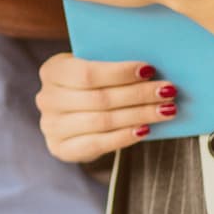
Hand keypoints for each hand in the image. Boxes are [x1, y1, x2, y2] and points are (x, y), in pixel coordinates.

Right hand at [35, 53, 179, 161]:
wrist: (73, 114)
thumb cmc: (90, 84)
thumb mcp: (92, 66)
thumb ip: (112, 64)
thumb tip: (150, 69)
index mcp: (52, 70)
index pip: (87, 73)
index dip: (120, 73)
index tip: (150, 70)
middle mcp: (46, 99)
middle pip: (98, 99)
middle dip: (138, 95)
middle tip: (167, 91)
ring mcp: (50, 126)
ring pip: (102, 121)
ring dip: (139, 115)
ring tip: (166, 110)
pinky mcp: (60, 148)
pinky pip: (97, 144)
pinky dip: (125, 136)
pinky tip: (146, 129)